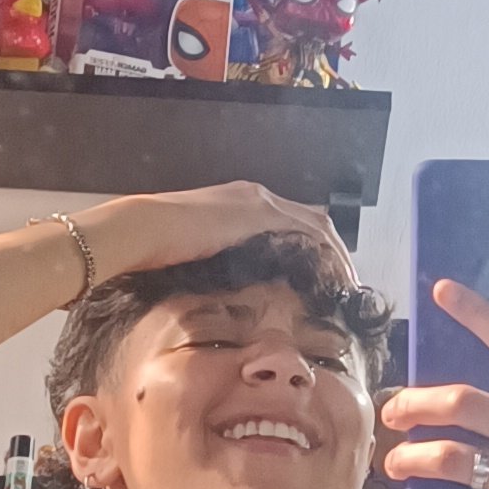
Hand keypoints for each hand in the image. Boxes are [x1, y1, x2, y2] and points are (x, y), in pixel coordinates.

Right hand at [85, 183, 352, 283]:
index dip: (313, 249)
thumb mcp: (199, 257)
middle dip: (332, 251)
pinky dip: (327, 255)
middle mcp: (254, 196)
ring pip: (316, 225)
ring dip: (336, 255)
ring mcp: (258, 201)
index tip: (324, 277)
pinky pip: (308, 233)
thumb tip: (236, 292)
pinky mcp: (259, 212)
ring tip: (348, 284)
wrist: (141, 230)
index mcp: (240, 204)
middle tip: (346, 282)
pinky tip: (336, 278)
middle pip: (311, 220)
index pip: (290, 223)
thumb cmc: (156, 250)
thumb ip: (222, 264)